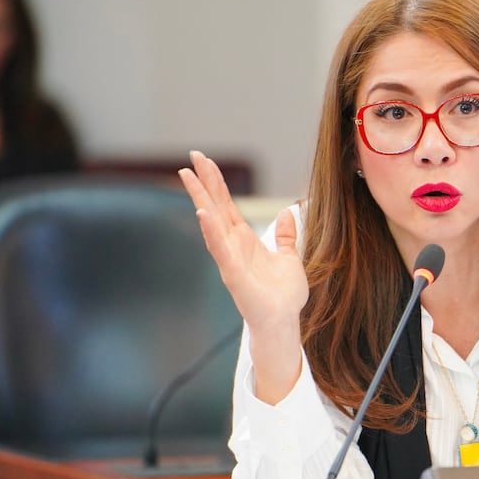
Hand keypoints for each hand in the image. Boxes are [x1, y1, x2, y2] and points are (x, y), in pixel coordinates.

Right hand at [179, 151, 307, 399]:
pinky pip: (220, 249)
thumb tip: (287, 212)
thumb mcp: (289, 258)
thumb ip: (285, 236)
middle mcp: (233, 245)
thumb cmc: (284, 295)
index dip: (217, 183)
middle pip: (215, 206)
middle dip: (203, 182)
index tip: (204, 161)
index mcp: (244, 239)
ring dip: (201, 199)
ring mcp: (230, 258)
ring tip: (188, 177)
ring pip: (212, 222)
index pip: (227, 205)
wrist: (284, 321)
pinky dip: (210, 231)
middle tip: (191, 157)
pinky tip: (203, 213)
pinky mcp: (233, 274)